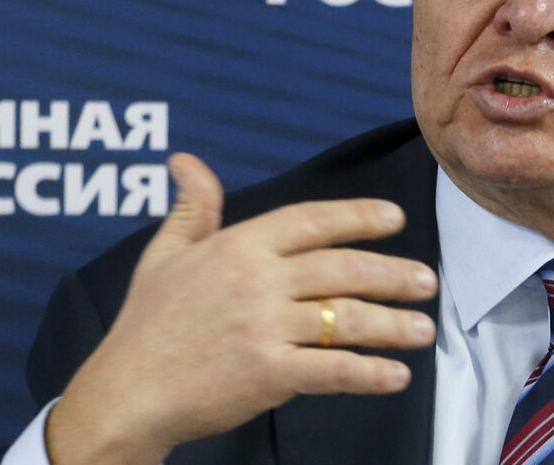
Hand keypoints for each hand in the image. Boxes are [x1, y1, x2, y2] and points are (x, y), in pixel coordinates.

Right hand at [45, 153, 438, 464]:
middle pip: (342, 268)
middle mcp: (257, 280)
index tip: (395, 217)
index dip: (358, 216)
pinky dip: (370, 374)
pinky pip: (334, 370)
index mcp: (238, 246)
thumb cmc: (146, 324)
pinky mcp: (268, 373)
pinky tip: (396, 375)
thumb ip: (191, 208)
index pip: (312, 220)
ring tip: (424, 330)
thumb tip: (186, 160)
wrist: (125, 393)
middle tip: (427, 281)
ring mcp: (264, 327)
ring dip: (394, 325)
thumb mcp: (165, 255)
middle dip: (392, 274)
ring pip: (347, 319)